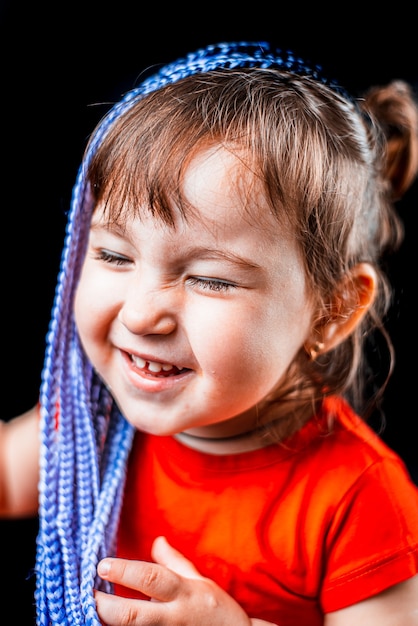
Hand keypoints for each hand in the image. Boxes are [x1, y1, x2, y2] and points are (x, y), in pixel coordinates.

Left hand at [95, 535, 252, 624]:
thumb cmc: (216, 610)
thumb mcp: (198, 581)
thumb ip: (174, 562)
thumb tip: (158, 540)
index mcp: (182, 592)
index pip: (150, 578)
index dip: (124, 571)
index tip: (102, 564)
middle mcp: (173, 618)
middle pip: (132, 616)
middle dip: (104, 606)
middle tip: (87, 593)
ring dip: (108, 623)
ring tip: (89, 610)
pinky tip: (106, 625)